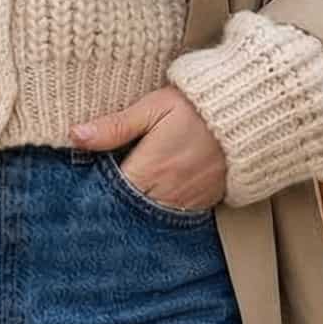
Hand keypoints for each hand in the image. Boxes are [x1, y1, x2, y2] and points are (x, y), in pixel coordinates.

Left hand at [71, 86, 227, 212]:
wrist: (247, 114)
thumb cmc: (196, 106)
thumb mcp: (153, 108)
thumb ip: (116, 126)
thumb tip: (76, 135)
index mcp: (151, 169)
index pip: (111, 193)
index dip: (95, 189)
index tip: (83, 183)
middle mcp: (169, 192)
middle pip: (128, 210)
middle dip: (113, 202)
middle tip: (98, 193)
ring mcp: (188, 201)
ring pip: (150, 217)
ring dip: (136, 208)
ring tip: (124, 194)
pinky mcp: (204, 203)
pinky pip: (174, 215)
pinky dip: (160, 209)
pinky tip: (151, 195)